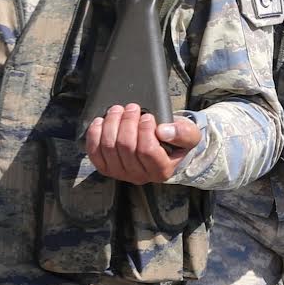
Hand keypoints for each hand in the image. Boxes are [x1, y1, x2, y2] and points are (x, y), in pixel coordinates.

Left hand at [84, 104, 202, 183]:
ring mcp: (120, 174)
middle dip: (127, 122)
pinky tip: (101, 121)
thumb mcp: (188, 134)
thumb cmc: (175, 139)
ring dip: (111, 124)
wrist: (162, 145)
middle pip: (126, 147)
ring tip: (118, 110)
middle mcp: (140, 176)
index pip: (147, 151)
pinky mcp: (106, 168)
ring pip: (109, 147)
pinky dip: (95, 134)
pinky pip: (94, 152)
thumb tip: (163, 131)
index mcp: (161, 171)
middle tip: (132, 107)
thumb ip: (182, 133)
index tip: (147, 116)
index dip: (145, 130)